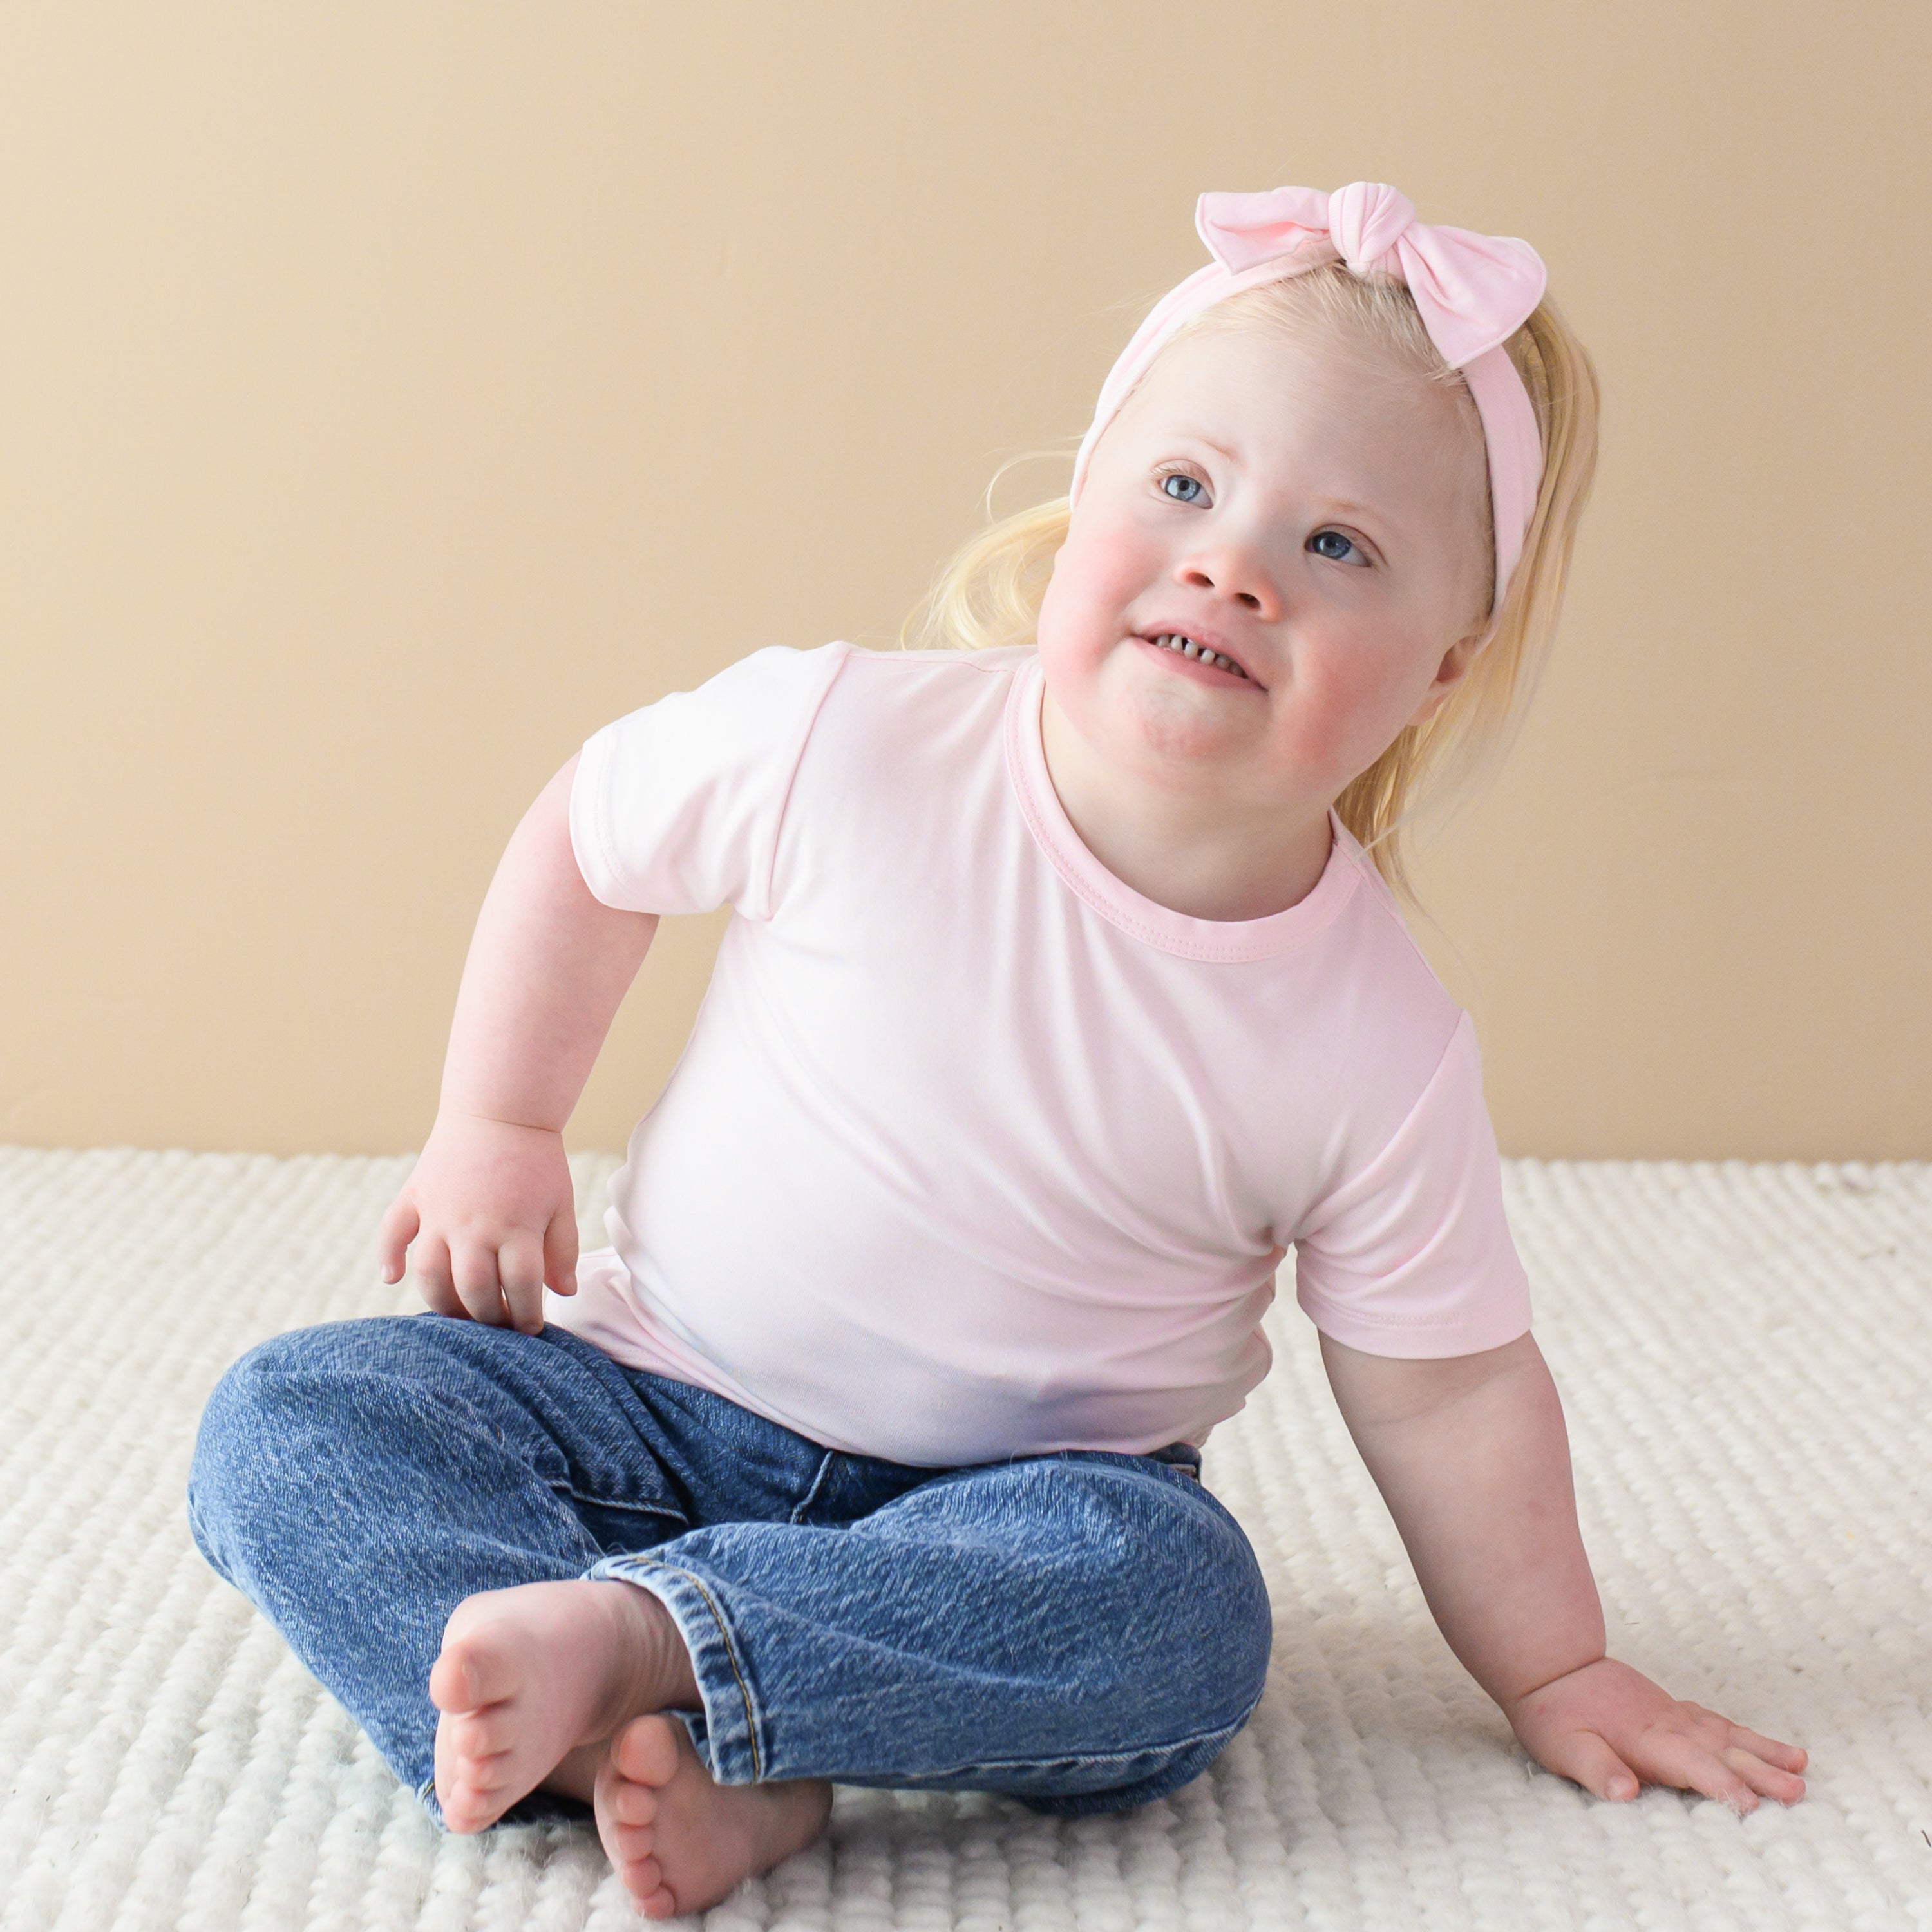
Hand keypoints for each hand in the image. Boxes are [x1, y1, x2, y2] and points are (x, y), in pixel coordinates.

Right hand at [375, 1111, 579, 1335]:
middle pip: (473, 1288)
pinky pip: (392, 1231)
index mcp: (516, 1225)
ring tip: (459, 1315)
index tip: (531, 1329)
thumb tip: (562, 1293)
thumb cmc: (536, 1162)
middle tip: (498, 1326)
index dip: (527, 1314)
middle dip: (487, 1317)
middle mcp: (474, 1224)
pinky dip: (386, 1257)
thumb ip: (563, 1250)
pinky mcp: (416, 1196)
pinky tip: (391, 1280)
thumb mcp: (561, 1203)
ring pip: (430, 1273)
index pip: (521, 1285)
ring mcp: (440, 1212)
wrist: (500, 1112)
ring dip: (442, 1302)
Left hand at [1502, 1655, 1806, 1812]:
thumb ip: (1595, 1769)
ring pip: (1727, 1735)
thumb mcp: (1562, 1747)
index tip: (1752, 1806)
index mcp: (1645, 1740)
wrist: (1550, 1664)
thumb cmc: (1554, 1714)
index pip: (1691, 1766)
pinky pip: (1719, 1722)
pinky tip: (1771, 1746)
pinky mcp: (1673, 1710)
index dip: (1721, 1786)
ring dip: (1764, 1752)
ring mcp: (1674, 1714)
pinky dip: (1747, 1735)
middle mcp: (1668, 1726)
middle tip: (1798, 1792)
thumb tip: (1626, 1792)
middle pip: (1720, 1751)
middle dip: (1760, 1773)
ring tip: (1801, 1766)